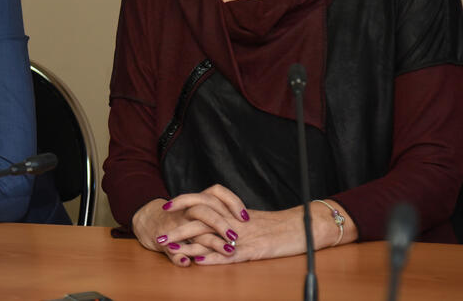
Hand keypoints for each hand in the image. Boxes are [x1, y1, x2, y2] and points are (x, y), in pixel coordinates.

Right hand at [132, 185, 249, 265]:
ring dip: (210, 242)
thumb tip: (246, 219)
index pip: (216, 192)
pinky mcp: (166, 243)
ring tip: (228, 250)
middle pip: (204, 210)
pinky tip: (187, 262)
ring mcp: (176, 226)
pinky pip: (172, 251)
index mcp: (197, 201)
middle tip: (235, 236)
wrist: (149, 221)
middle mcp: (187, 211)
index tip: (246, 217)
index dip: (232, 202)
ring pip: (191, 231)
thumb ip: (218, 211)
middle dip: (220, 223)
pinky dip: (178, 257)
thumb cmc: (182, 217)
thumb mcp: (199, 208)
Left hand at [160, 197, 357, 265]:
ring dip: (188, 244)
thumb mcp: (249, 219)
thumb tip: (212, 222)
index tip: (166, 206)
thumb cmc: (276, 226)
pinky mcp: (252, 251)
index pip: (204, 200)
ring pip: (210, 236)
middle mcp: (234, 221)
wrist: (302, 228)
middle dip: (178, 227)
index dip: (184, 202)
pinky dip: (212, 258)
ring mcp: (242, 236)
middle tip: (160, 234)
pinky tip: (197, 262)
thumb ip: (230, 218)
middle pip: (200, 219)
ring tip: (170, 249)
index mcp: (232, 211)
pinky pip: (228, 255)